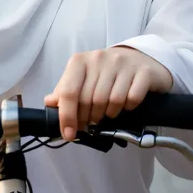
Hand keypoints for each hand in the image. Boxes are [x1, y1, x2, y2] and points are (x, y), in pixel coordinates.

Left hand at [44, 46, 172, 140]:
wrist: (139, 59)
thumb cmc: (106, 72)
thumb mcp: (83, 77)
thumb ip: (66, 90)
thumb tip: (49, 103)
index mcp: (80, 61)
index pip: (69, 91)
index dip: (67, 116)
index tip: (69, 134)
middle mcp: (100, 58)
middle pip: (89, 100)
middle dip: (88, 118)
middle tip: (91, 122)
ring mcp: (123, 63)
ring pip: (111, 101)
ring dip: (108, 114)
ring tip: (108, 113)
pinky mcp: (143, 72)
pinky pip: (132, 99)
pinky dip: (128, 108)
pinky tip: (126, 105)